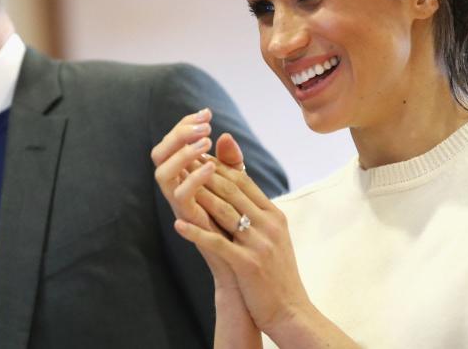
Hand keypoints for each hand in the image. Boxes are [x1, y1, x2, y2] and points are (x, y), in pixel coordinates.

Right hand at [152, 110, 245, 285]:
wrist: (243, 268)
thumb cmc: (238, 229)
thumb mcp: (237, 188)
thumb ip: (231, 164)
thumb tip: (226, 135)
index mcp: (185, 178)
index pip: (172, 144)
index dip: (184, 125)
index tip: (206, 112)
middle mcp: (176, 190)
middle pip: (159, 154)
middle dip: (177, 134)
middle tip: (203, 123)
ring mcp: (179, 206)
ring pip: (162, 173)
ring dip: (181, 153)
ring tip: (204, 141)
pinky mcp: (188, 221)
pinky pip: (180, 197)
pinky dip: (193, 179)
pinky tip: (211, 166)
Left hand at [174, 160, 312, 335]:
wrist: (290, 310)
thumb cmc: (277, 273)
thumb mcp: (272, 236)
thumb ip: (257, 212)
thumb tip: (239, 191)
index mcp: (274, 215)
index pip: (243, 181)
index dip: (219, 167)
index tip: (198, 157)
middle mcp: (269, 224)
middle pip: (232, 190)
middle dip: (204, 174)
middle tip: (182, 161)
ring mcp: (259, 244)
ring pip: (224, 211)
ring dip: (198, 195)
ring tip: (177, 184)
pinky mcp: (248, 264)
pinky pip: (216, 243)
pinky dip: (195, 233)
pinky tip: (178, 224)